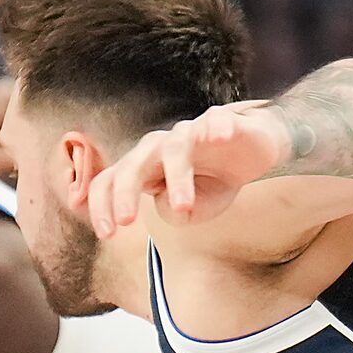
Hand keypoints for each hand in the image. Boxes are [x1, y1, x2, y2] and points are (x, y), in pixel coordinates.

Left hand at [88, 102, 288, 238]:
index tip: (107, 234)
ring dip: (177, 177)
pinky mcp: (220, 121)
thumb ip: (173, 214)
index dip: (102, 206)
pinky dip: (217, 127)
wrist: (250, 154)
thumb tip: (167, 205)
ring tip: (184, 207)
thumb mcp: (191, 211)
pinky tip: (220, 139)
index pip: (111, 182)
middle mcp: (160, 148)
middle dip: (125, 192)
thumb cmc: (213, 182)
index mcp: (144, 170)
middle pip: (133, 164)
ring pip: (175, 148)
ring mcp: (190, 132)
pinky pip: (216, 119)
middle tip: (126, 221)